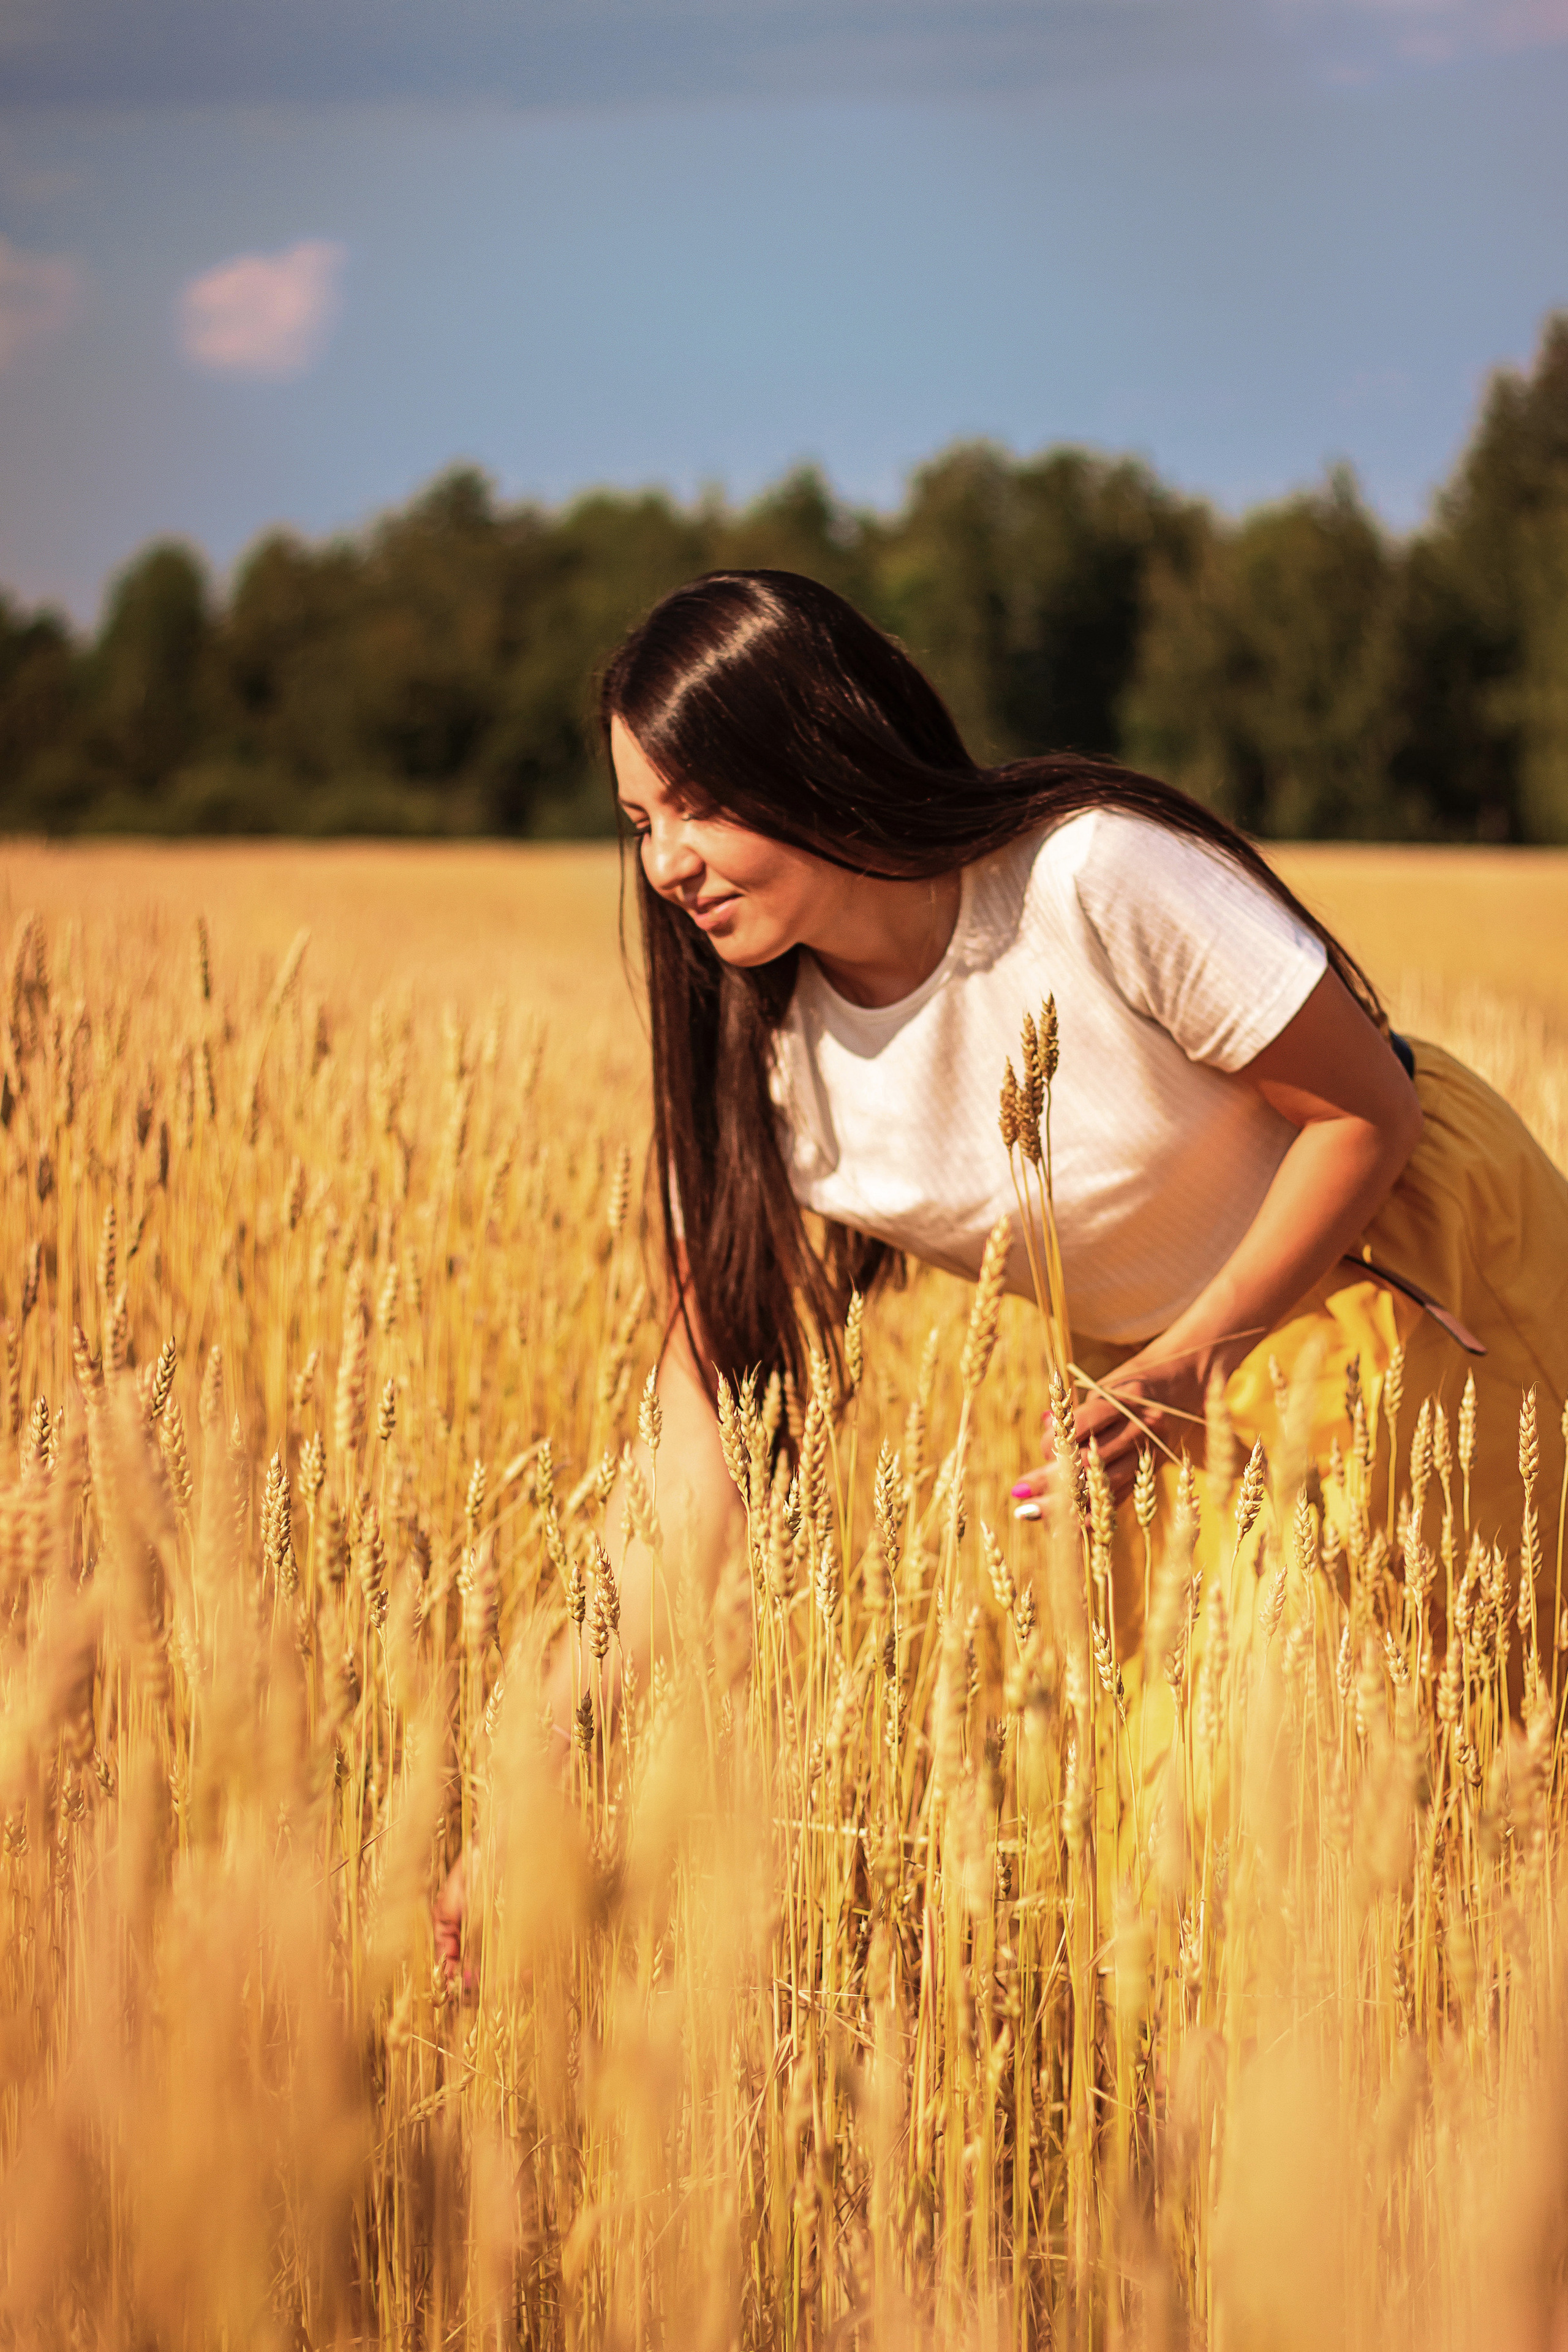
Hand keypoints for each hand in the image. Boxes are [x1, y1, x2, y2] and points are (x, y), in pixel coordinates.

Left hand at [1011, 1345, 1212, 1510]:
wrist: (1188, 1382)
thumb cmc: (1133, 1385)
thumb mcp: (1104, 1388)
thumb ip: (1076, 1413)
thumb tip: (1044, 1432)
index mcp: (1126, 1398)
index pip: (1080, 1426)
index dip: (1052, 1444)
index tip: (1040, 1449)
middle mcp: (1143, 1426)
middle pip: (1090, 1461)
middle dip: (1052, 1481)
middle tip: (1020, 1493)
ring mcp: (1152, 1452)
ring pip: (1106, 1485)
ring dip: (1067, 1503)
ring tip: (1033, 1513)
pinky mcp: (1154, 1470)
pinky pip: (1121, 1496)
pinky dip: (1094, 1512)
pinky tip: (1068, 1524)